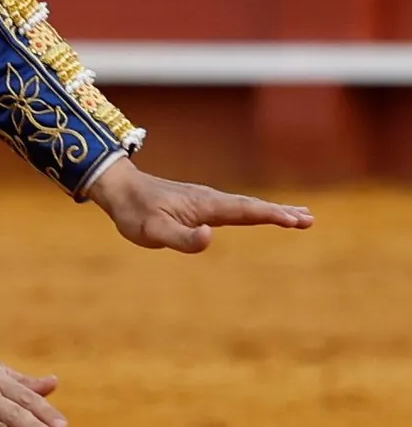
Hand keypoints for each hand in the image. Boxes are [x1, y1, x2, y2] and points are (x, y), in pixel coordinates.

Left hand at [87, 158, 312, 253]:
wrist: (118, 189)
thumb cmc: (134, 213)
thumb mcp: (154, 231)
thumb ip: (182, 237)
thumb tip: (210, 236)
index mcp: (206, 206)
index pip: (246, 211)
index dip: (272, 216)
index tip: (297, 220)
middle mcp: (210, 200)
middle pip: (252, 206)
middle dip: (281, 213)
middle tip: (309, 219)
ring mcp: (205, 200)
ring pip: (245, 205)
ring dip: (271, 210)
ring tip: (297, 216)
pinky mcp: (198, 204)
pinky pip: (234, 208)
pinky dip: (253, 210)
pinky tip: (256, 214)